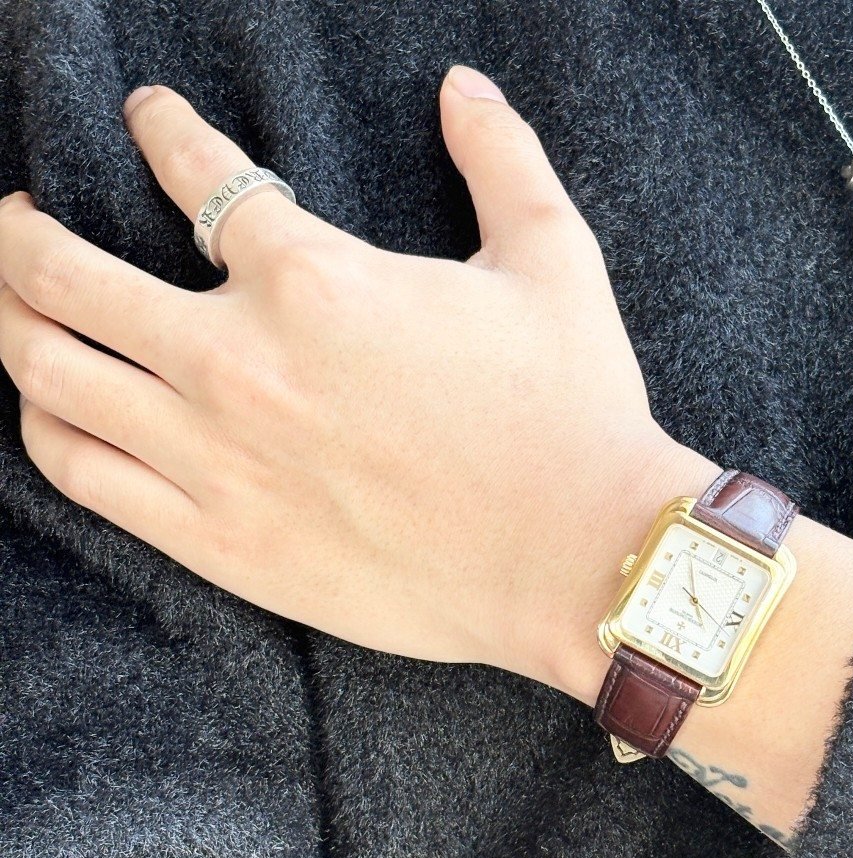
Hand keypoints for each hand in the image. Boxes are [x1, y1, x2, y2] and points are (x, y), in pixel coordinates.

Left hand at [0, 66, 708, 690]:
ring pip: (49, 374)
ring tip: (11, 307)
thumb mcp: (556, 263)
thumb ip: (501, 161)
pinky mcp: (220, 543)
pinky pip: (84, 476)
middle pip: (60, 276)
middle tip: (12, 218)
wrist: (578, 559)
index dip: (161, 129)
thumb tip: (464, 88)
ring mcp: (216, 458)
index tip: (149, 119)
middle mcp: (237, 360)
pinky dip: (47, 429)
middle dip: (17, 233)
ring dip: (11, 324)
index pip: (193, 173)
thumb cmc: (572, 414)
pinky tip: (49, 409)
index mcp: (313, 278)